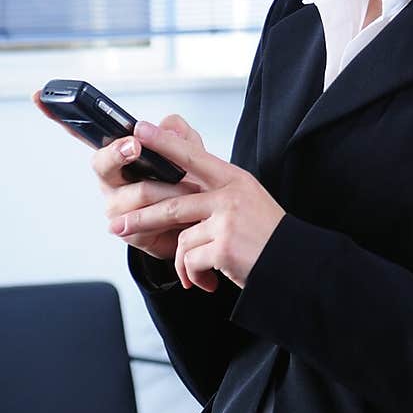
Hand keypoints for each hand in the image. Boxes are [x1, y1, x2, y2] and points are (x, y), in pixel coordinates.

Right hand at [31, 91, 204, 267]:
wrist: (201, 224)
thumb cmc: (188, 183)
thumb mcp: (189, 152)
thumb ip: (179, 135)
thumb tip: (164, 126)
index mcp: (118, 154)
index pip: (86, 133)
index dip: (60, 116)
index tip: (40, 95)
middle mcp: (110, 179)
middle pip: (102, 162)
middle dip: (117, 153)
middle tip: (134, 146)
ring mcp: (116, 207)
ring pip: (137, 192)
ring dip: (170, 187)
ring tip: (194, 185)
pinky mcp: (129, 232)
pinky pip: (148, 218)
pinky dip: (173, 210)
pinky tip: (185, 211)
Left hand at [105, 119, 285, 292]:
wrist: (295, 262)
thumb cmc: (268, 236)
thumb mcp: (247, 202)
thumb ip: (216, 194)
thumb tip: (178, 197)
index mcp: (234, 179)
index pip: (193, 155)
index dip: (164, 142)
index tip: (139, 130)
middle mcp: (229, 194)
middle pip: (172, 202)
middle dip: (140, 217)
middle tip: (117, 225)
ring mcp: (226, 219)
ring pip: (181, 237)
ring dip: (179, 262)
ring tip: (183, 273)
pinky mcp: (223, 246)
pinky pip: (190, 261)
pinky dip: (194, 276)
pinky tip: (207, 282)